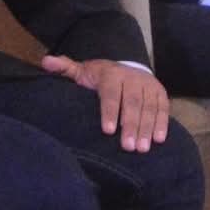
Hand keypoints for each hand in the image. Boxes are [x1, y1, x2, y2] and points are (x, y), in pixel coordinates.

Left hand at [40, 55, 169, 152]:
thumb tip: (46, 61)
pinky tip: (160, 139)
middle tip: (128, 147)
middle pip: (133, 103)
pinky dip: (163, 123)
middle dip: (131, 125)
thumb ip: (65, 69)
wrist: (127, 68)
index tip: (108, 131)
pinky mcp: (160, 92)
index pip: (111, 93)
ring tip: (142, 148)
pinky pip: (164, 108)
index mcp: (112, 74)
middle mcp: (133, 78)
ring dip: (147, 128)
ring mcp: (149, 85)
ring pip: (149, 107)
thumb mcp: (82, 71)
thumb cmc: (99, 77)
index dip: (110, 111)